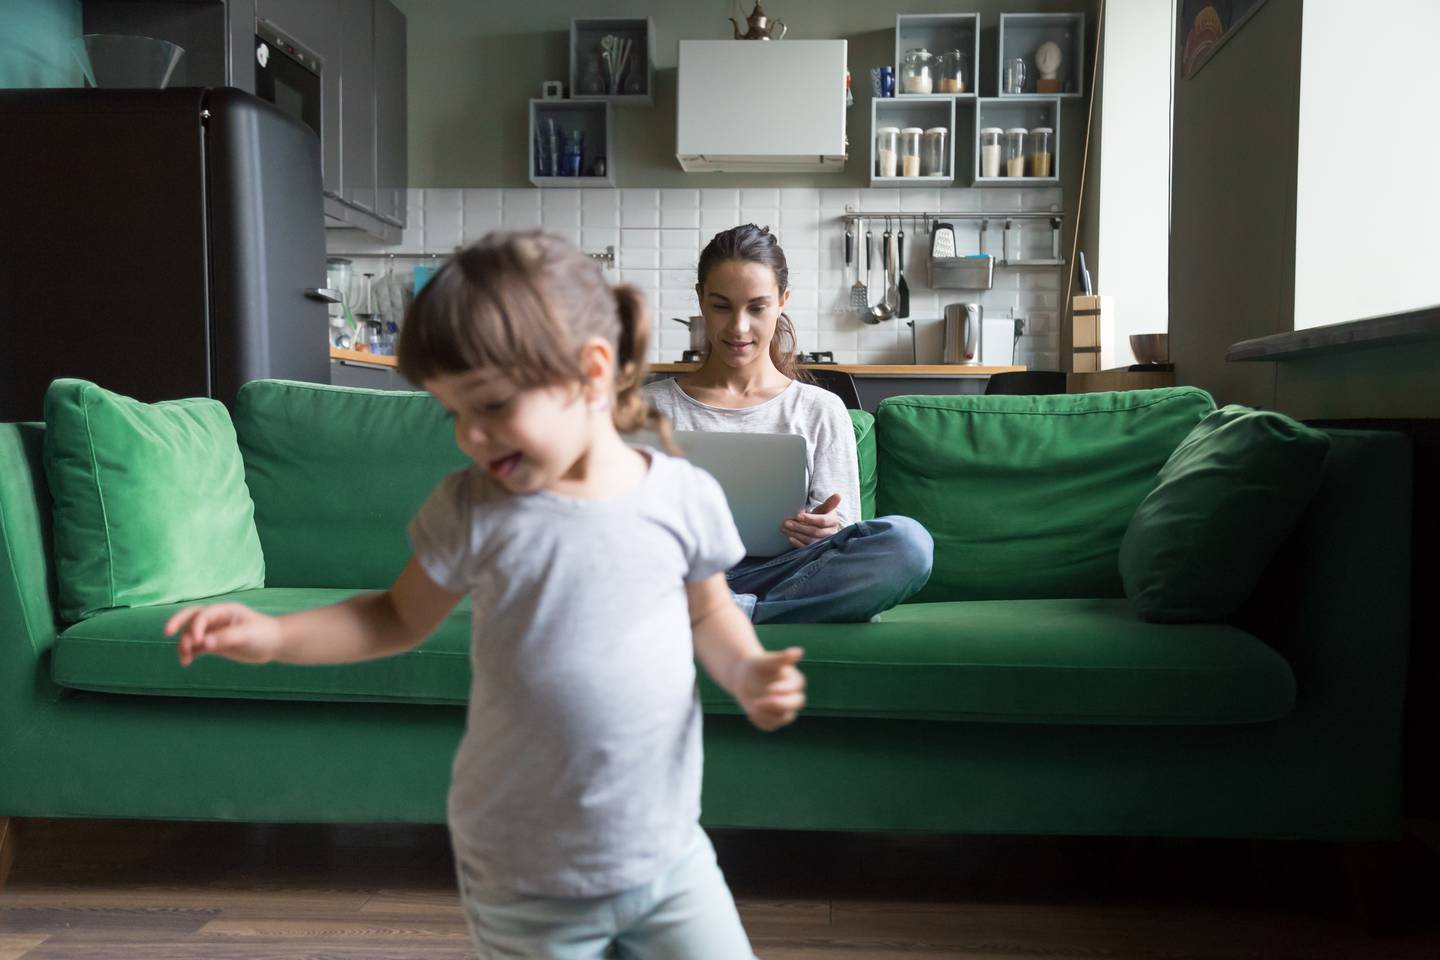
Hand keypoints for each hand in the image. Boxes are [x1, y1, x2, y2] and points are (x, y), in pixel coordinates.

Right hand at [167, 603, 283, 666]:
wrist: (274, 644)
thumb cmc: (264, 633)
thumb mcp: (247, 634)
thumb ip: (226, 637)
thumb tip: (204, 644)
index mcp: (225, 611)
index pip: (203, 614)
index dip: (197, 626)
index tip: (198, 641)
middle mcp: (216, 619)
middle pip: (191, 617)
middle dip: (178, 622)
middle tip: (167, 632)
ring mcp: (214, 631)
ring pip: (191, 634)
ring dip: (184, 644)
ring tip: (184, 659)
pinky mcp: (214, 644)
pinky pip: (196, 647)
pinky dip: (189, 653)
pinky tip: (186, 662)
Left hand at [733, 647, 805, 730]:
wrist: (743, 678)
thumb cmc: (756, 666)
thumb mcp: (766, 661)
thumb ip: (781, 658)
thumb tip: (799, 651)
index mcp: (795, 681)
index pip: (796, 688)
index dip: (784, 690)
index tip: (769, 689)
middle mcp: (793, 697)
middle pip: (795, 705)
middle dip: (778, 705)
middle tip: (759, 702)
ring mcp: (784, 710)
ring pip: (783, 719)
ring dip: (767, 715)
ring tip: (752, 706)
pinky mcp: (773, 719)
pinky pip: (769, 726)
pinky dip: (760, 721)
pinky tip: (750, 712)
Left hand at [782, 493, 841, 548]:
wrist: (823, 528)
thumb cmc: (823, 516)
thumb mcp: (825, 509)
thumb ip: (830, 503)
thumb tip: (838, 495)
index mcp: (833, 522)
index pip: (823, 521)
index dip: (810, 519)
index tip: (798, 515)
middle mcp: (831, 534)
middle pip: (815, 532)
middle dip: (799, 527)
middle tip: (787, 523)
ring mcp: (824, 543)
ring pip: (811, 541)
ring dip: (796, 535)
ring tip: (786, 529)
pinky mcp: (817, 549)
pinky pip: (807, 549)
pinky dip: (798, 544)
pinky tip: (790, 538)